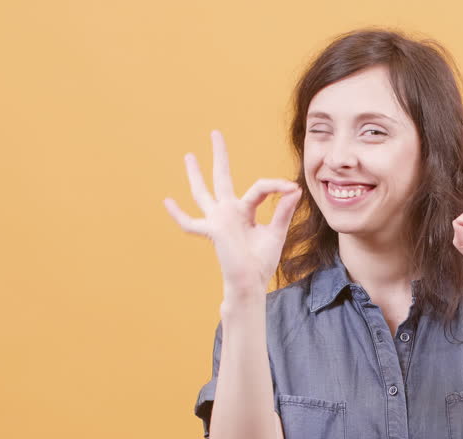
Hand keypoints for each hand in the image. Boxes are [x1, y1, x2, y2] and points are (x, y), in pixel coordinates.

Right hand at [164, 129, 301, 292]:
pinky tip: (167, 201)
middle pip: (222, 177)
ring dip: (195, 174)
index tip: (292, 188)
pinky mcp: (212, 230)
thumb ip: (283, 212)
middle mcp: (229, 211)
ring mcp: (217, 219)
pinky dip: (178, 214)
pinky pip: (190, 223)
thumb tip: (295, 190)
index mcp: (246, 210)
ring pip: (202, 192)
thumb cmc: (261, 261)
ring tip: (189, 155)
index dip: (276, 187)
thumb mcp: (276, 233)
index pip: (259, 189)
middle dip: (220, 155)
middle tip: (215, 133)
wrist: (251, 281)